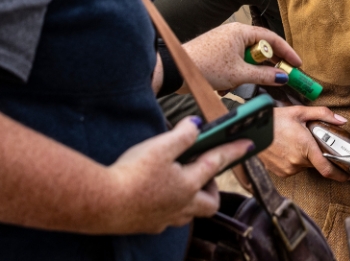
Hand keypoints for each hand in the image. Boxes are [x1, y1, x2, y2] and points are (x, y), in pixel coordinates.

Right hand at [103, 117, 252, 233]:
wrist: (100, 204)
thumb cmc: (132, 174)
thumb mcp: (161, 146)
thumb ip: (183, 135)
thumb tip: (197, 125)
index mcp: (189, 185)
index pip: (217, 163)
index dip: (234, 150)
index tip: (249, 144)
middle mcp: (181, 206)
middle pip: (209, 201)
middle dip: (212, 186)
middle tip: (205, 169)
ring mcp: (164, 218)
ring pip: (189, 212)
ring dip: (192, 197)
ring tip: (182, 180)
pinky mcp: (147, 225)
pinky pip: (168, 217)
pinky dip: (171, 205)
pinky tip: (158, 194)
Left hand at [181, 23, 301, 93]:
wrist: (176, 71)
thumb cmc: (206, 67)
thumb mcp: (239, 74)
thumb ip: (264, 75)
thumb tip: (282, 77)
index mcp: (241, 32)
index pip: (271, 38)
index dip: (286, 52)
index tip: (296, 64)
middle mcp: (234, 33)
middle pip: (261, 47)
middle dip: (270, 63)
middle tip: (282, 76)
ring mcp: (225, 41)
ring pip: (248, 55)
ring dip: (253, 70)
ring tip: (253, 83)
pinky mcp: (217, 51)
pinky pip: (237, 59)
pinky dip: (241, 71)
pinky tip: (234, 84)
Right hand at [258, 105, 349, 181]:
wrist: (251, 129)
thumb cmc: (275, 119)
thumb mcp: (300, 112)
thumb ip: (323, 114)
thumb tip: (342, 121)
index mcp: (305, 147)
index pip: (327, 168)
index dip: (340, 174)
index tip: (348, 175)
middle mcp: (297, 162)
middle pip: (316, 163)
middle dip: (318, 154)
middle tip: (311, 140)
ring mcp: (288, 169)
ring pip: (305, 165)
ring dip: (305, 156)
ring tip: (296, 141)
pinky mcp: (280, 173)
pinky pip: (294, 168)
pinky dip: (295, 159)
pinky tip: (288, 148)